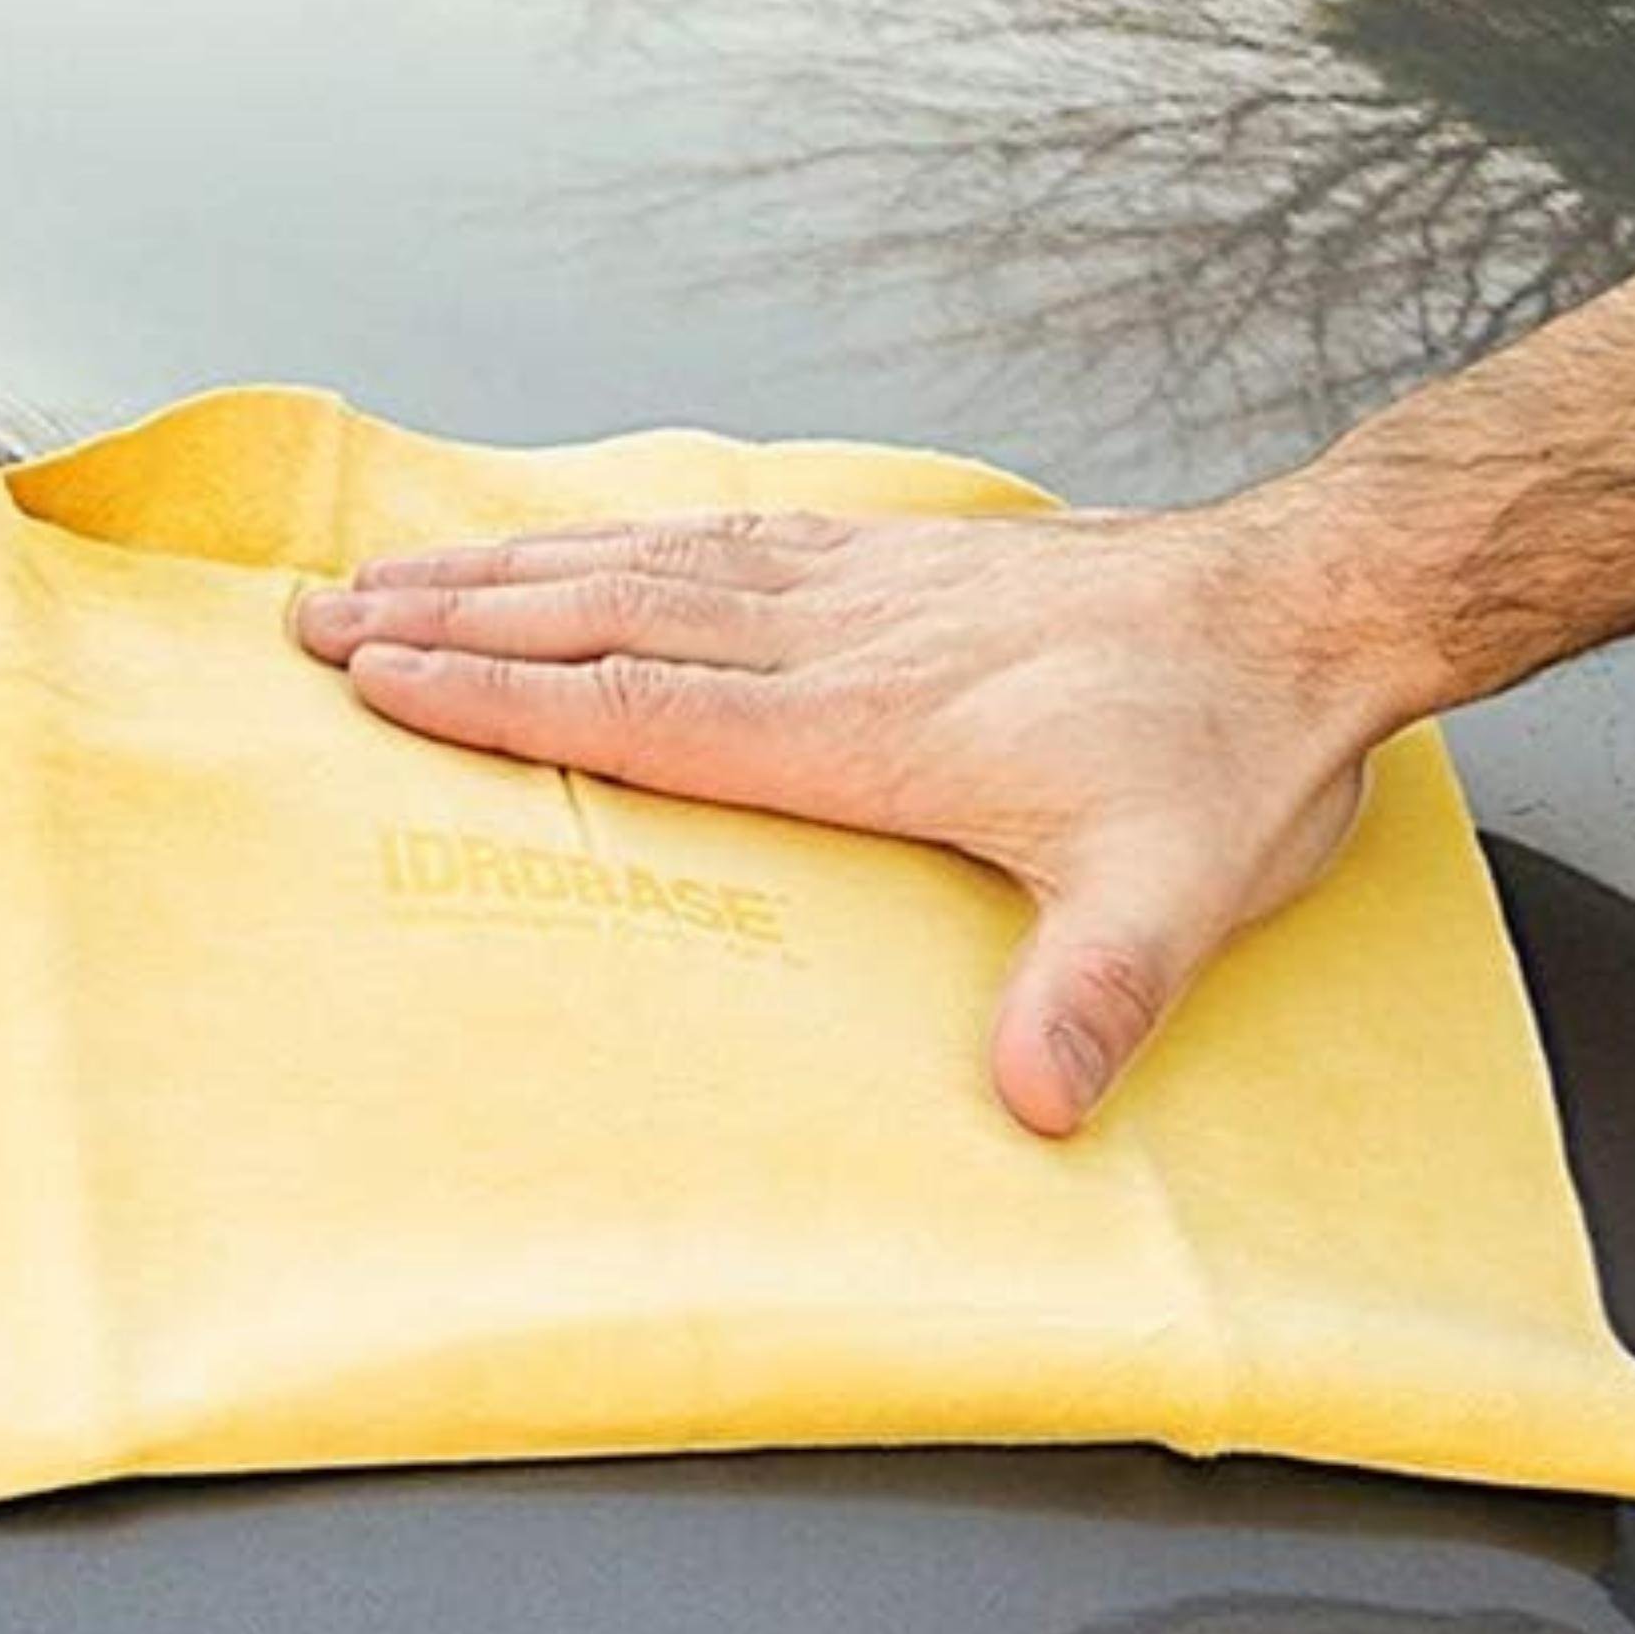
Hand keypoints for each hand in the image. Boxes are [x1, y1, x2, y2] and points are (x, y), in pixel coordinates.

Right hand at [292, 501, 1408, 1134]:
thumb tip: (1040, 1103)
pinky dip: (625, 534)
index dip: (507, 698)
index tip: (382, 680)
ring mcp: (866, 586)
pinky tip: (579, 541)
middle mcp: (842, 637)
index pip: (648, 706)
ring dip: (511, 569)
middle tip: (322, 618)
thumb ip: (1098, 991)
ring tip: (394, 570)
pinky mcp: (901, 562)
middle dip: (456, 620)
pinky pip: (726, 531)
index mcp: (868, 722)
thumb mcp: (1180, 894)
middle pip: (609, 617)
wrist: (1313, 607)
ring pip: (649, 563)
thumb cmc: (1230, 754)